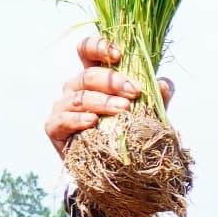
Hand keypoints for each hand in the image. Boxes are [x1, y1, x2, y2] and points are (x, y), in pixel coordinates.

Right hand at [45, 34, 162, 159]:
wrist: (115, 170)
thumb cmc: (128, 133)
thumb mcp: (148, 113)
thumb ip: (156, 98)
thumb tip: (163, 84)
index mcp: (94, 76)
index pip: (87, 50)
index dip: (98, 46)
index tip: (118, 55)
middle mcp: (75, 87)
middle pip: (87, 75)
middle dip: (112, 81)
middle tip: (134, 92)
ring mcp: (62, 107)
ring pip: (78, 97)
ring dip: (102, 102)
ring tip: (123, 110)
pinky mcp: (54, 128)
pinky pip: (62, 120)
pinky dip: (77, 119)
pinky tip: (92, 122)